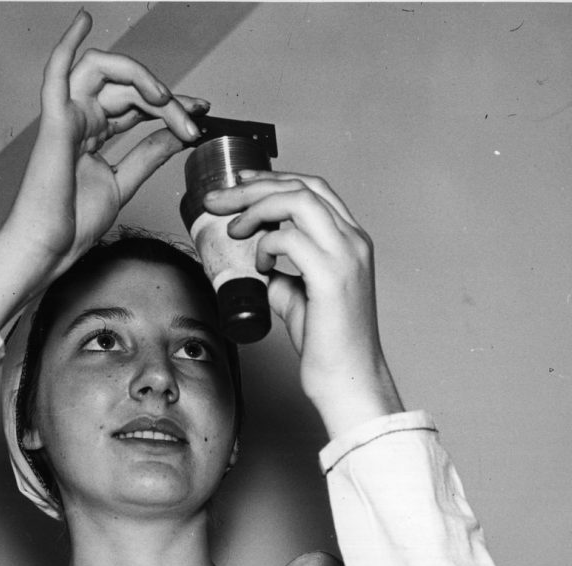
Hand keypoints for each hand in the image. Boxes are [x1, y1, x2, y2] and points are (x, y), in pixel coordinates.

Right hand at [0, 11, 206, 326]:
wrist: (50, 247)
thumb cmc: (74, 224)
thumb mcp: (124, 184)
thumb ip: (148, 155)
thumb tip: (176, 135)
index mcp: (95, 135)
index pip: (137, 105)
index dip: (171, 104)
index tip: (201, 111)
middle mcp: (81, 120)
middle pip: (129, 89)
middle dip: (167, 101)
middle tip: (192, 121)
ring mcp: (67, 117)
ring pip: (105, 72)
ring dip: (139, 76)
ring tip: (164, 98)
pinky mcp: (55, 122)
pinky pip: (58, 72)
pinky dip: (69, 43)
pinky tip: (84, 18)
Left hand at [204, 171, 402, 436]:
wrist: (348, 380)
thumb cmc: (328, 347)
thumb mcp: (299, 300)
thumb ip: (282, 276)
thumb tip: (256, 265)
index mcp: (351, 242)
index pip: (314, 189)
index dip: (273, 180)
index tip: (239, 183)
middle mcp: (353, 241)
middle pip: (303, 185)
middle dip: (255, 185)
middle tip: (218, 198)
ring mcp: (346, 256)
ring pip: (298, 200)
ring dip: (256, 207)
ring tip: (233, 228)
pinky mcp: (331, 276)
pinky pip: (290, 238)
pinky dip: (266, 245)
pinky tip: (259, 265)